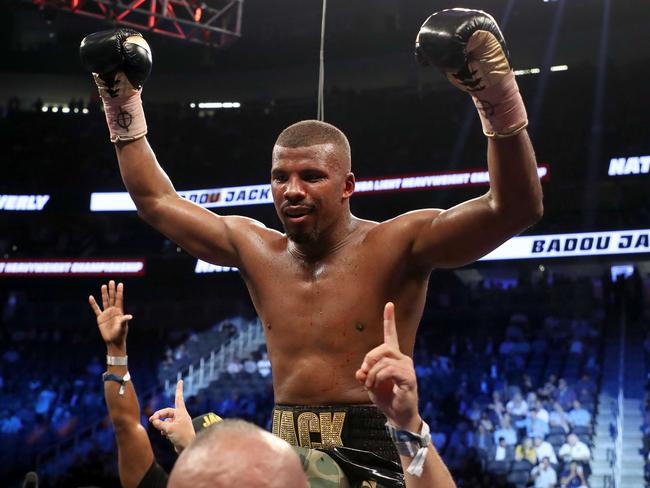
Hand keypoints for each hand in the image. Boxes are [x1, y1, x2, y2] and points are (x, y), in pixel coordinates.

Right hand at [89, 280, 132, 352]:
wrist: (113, 341)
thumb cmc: (120, 334)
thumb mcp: (123, 327)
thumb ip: (124, 321)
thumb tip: (130, 316)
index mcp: (119, 311)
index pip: (119, 299)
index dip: (120, 292)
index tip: (120, 284)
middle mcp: (113, 311)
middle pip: (112, 298)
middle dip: (112, 290)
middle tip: (111, 281)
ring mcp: (106, 314)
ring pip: (105, 301)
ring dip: (104, 294)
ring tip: (104, 286)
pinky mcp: (100, 318)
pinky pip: (96, 309)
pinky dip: (93, 304)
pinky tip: (91, 297)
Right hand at [149, 380, 194, 452]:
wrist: (188, 447)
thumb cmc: (182, 436)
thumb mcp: (168, 429)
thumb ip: (160, 424)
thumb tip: (153, 421)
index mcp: (181, 412)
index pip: (179, 398)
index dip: (179, 389)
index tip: (180, 380)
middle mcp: (180, 416)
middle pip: (167, 412)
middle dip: (159, 415)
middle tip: (151, 420)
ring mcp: (178, 423)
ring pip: (166, 420)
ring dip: (161, 424)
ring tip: (160, 430)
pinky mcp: (176, 430)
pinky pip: (167, 427)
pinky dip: (164, 429)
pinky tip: (164, 434)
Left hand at [355, 302, 420, 431]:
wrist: (399, 415)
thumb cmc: (386, 398)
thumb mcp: (370, 386)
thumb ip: (364, 376)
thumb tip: (359, 372)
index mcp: (393, 358)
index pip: (391, 334)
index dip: (389, 319)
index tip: (389, 304)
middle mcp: (402, 359)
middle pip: (383, 348)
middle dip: (369, 359)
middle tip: (364, 372)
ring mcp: (407, 367)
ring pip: (384, 360)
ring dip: (372, 373)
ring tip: (370, 384)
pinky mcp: (409, 378)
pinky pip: (389, 370)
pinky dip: (377, 377)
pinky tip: (376, 385)